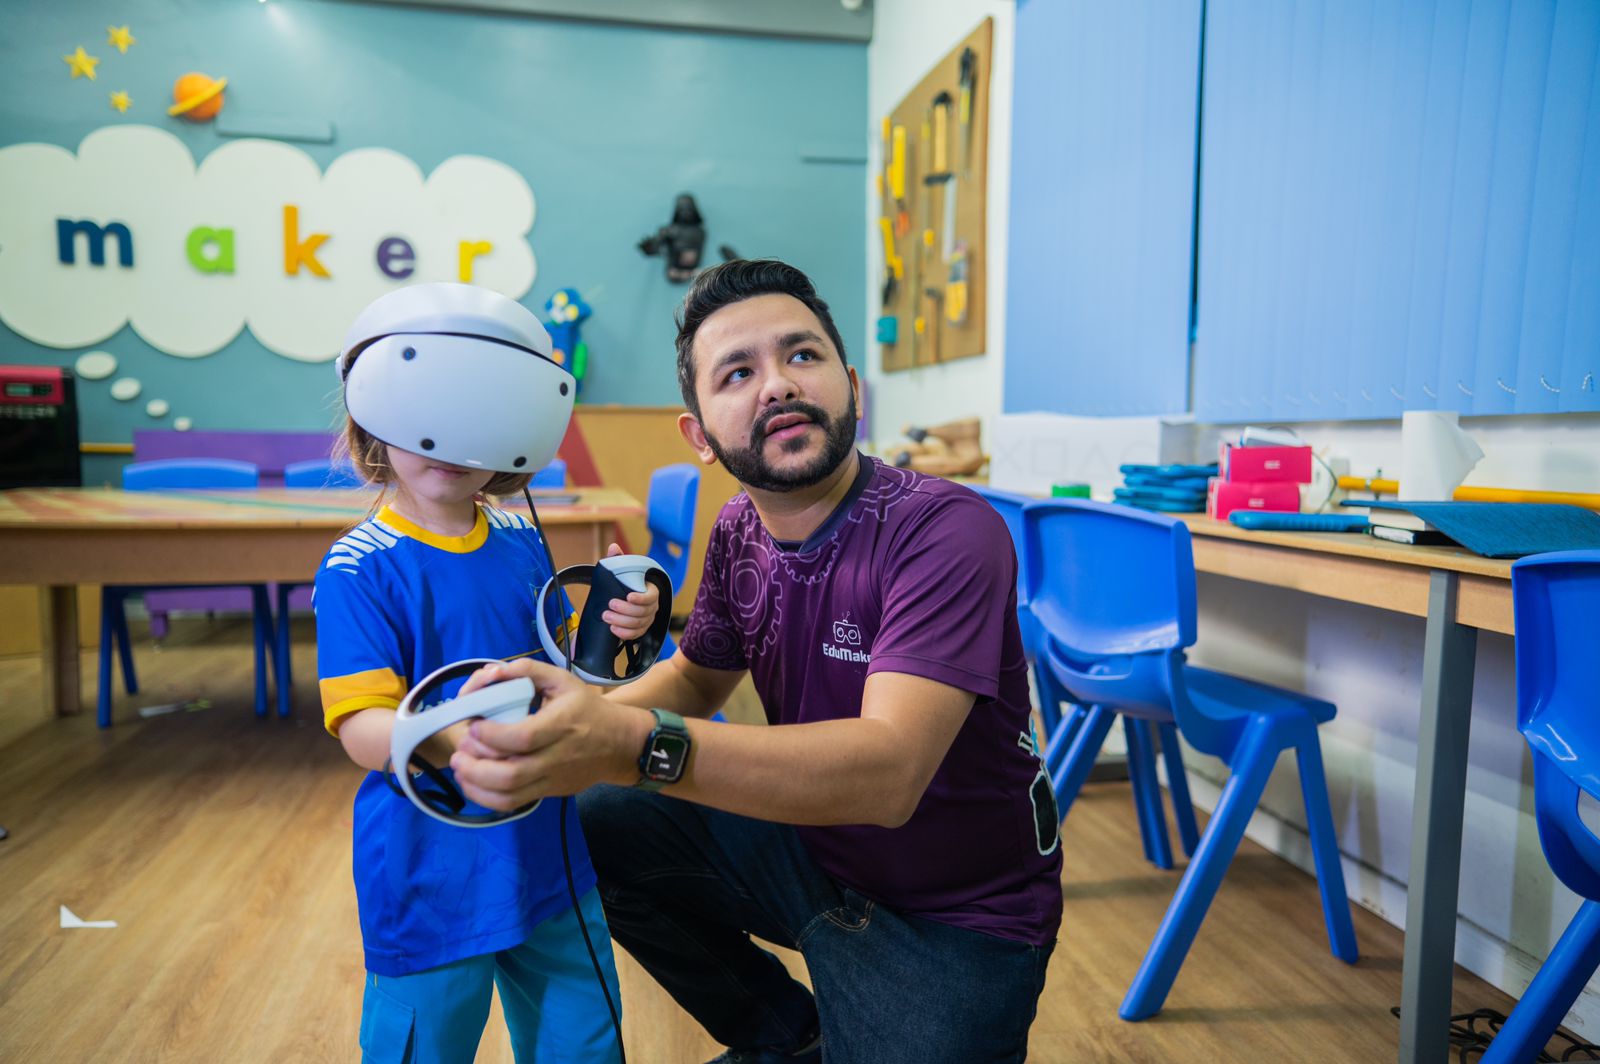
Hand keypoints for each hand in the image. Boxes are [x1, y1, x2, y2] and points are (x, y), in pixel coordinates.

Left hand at [450, 659, 651, 809]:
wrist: (619, 745)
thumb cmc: (586, 709)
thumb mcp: (563, 680)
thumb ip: (528, 671)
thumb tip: (492, 672)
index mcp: (562, 724)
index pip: (523, 737)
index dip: (491, 735)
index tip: (473, 724)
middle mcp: (557, 757)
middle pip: (511, 774)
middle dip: (476, 765)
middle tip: (460, 749)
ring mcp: (552, 779)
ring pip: (509, 795)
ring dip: (476, 784)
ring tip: (461, 766)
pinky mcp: (548, 792)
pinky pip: (513, 804)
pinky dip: (486, 798)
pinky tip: (473, 782)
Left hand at [602, 542, 661, 640]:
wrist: (624, 599)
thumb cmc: (626, 583)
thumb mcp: (623, 571)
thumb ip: (619, 560)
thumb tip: (613, 548)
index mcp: (651, 591)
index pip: (651, 597)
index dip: (641, 598)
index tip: (628, 596)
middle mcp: (652, 607)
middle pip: (642, 612)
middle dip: (625, 610)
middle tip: (609, 606)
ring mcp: (647, 620)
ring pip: (638, 624)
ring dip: (621, 621)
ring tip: (606, 616)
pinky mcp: (641, 629)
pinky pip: (635, 635)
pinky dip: (624, 633)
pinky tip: (613, 628)